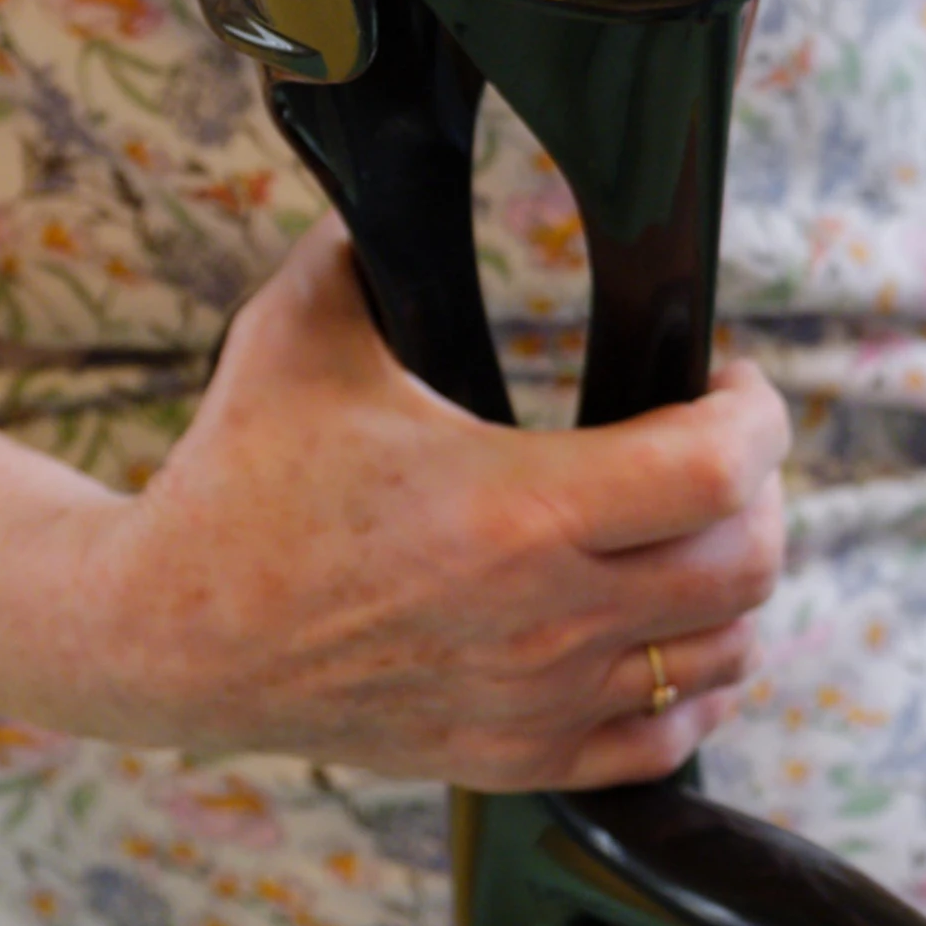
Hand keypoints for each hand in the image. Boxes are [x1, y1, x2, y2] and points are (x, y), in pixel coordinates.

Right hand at [88, 221, 784, 787]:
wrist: (164, 636)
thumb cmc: (236, 480)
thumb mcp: (303, 329)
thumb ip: (375, 239)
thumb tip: (408, 169)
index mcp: (515, 510)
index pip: (720, 468)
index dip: (757, 413)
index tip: (727, 380)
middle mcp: (545, 619)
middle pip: (750, 563)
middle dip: (761, 490)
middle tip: (717, 450)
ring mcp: (537, 700)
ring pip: (727, 654)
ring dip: (732, 584)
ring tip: (694, 532)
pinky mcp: (516, 757)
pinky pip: (669, 740)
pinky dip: (696, 684)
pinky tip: (669, 630)